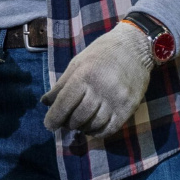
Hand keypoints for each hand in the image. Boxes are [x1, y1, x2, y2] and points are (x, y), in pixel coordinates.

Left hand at [40, 22, 153, 137]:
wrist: (134, 47)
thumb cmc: (101, 53)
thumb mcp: (77, 63)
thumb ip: (61, 84)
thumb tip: (45, 103)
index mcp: (84, 75)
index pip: (64, 104)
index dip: (54, 118)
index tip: (49, 125)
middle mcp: (101, 88)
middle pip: (78, 117)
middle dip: (68, 123)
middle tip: (66, 122)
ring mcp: (116, 99)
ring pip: (93, 125)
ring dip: (83, 128)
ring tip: (79, 124)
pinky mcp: (129, 107)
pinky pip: (110, 129)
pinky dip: (98, 132)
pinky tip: (93, 128)